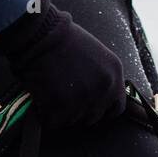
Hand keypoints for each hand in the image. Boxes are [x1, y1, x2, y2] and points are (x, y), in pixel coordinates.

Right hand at [0, 0, 125, 129]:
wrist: (41, 34)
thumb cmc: (65, 40)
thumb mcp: (97, 55)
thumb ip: (104, 78)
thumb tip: (102, 101)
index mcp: (114, 74)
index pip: (116, 108)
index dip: (103, 110)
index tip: (91, 107)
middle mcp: (103, 89)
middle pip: (93, 118)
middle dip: (80, 112)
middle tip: (65, 97)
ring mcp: (83, 99)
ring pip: (73, 121)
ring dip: (62, 113)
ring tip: (53, 93)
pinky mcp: (61, 107)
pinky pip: (54, 122)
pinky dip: (46, 115)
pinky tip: (42, 99)